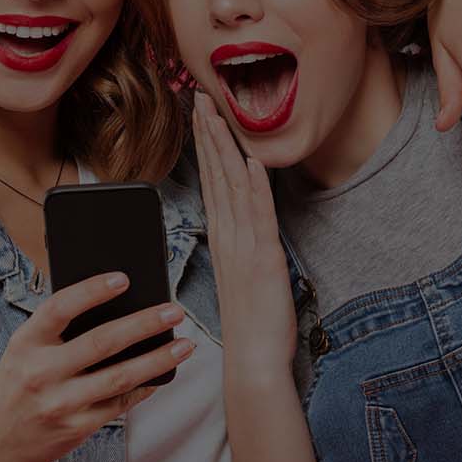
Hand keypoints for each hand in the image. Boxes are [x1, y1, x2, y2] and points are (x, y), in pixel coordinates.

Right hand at [0, 274, 195, 461]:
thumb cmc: (15, 388)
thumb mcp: (20, 354)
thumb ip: (54, 333)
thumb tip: (114, 308)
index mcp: (24, 345)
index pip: (60, 308)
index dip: (92, 291)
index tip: (124, 278)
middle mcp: (41, 373)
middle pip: (102, 342)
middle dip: (144, 324)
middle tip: (174, 311)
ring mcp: (60, 403)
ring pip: (120, 377)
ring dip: (158, 359)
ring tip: (184, 345)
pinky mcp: (77, 427)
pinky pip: (120, 403)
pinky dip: (144, 387)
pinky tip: (162, 375)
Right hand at [193, 91, 298, 378]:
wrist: (253, 362)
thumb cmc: (253, 327)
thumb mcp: (245, 280)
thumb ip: (243, 251)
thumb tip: (246, 234)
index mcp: (223, 241)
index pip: (211, 184)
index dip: (205, 148)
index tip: (199, 118)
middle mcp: (228, 239)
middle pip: (214, 176)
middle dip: (207, 134)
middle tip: (198, 98)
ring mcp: (243, 247)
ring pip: (231, 186)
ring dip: (224, 147)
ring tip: (215, 113)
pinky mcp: (263, 259)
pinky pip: (257, 215)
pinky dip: (253, 186)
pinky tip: (248, 159)